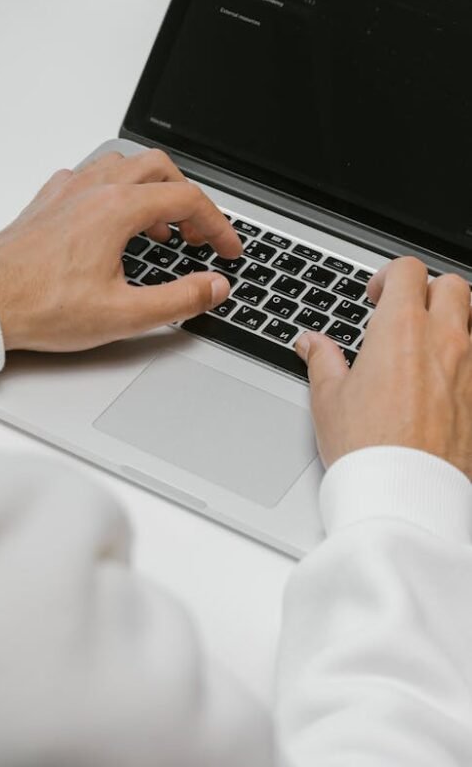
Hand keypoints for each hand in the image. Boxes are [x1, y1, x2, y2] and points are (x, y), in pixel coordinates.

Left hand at [0, 150, 240, 352]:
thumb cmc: (39, 306)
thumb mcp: (123, 315)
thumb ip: (179, 299)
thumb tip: (214, 287)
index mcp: (117, 209)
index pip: (187, 201)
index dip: (218, 225)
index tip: (227, 250)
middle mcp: (93, 190)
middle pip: (159, 169)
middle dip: (188, 198)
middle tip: (197, 233)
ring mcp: (67, 191)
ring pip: (124, 166)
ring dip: (152, 190)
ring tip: (160, 229)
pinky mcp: (47, 202)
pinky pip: (91, 176)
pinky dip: (115, 191)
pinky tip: (111, 222)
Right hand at [295, 257, 471, 477]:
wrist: (406, 495)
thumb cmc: (368, 449)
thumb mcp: (329, 399)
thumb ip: (322, 361)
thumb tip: (311, 343)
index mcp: (401, 330)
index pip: (407, 271)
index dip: (388, 277)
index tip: (376, 297)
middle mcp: (444, 340)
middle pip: (451, 286)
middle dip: (428, 292)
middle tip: (405, 316)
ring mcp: (470, 368)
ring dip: (452, 324)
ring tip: (427, 350)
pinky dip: (464, 364)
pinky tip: (443, 385)